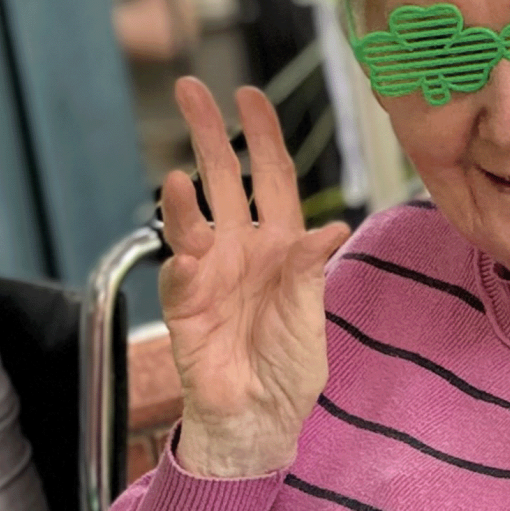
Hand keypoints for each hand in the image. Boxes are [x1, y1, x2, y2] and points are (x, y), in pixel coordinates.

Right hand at [158, 78, 350, 477]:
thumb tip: (330, 228)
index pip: (270, 178)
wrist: (261, 420)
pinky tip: (185, 249)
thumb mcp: (310, 316)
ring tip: (179, 176)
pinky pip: (179, 276)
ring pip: (193, 220)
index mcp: (280, 245)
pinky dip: (181, 259)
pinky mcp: (186, 308)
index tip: (250, 96)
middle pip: (223, 180)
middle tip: (188, 90)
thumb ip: (310, 272)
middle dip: (208, 135)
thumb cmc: (289, 368)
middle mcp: (241, 250)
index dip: (262, 137)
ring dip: (185, 198)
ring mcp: (209, 274)